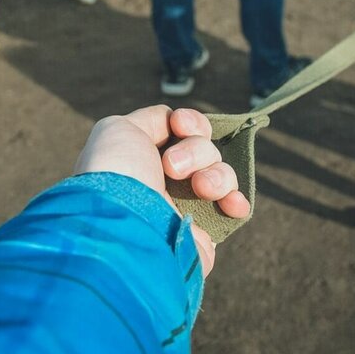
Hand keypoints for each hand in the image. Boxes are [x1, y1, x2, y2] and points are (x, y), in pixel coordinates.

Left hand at [74, 106, 250, 276]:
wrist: (125, 228)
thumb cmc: (117, 175)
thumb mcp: (119, 128)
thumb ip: (151, 120)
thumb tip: (174, 123)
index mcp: (144, 156)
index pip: (183, 130)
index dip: (190, 123)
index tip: (180, 126)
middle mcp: (164, 180)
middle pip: (205, 149)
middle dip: (196, 151)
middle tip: (172, 168)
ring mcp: (185, 206)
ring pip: (221, 174)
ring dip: (216, 175)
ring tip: (202, 189)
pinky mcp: (205, 233)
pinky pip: (232, 207)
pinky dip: (237, 201)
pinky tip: (231, 203)